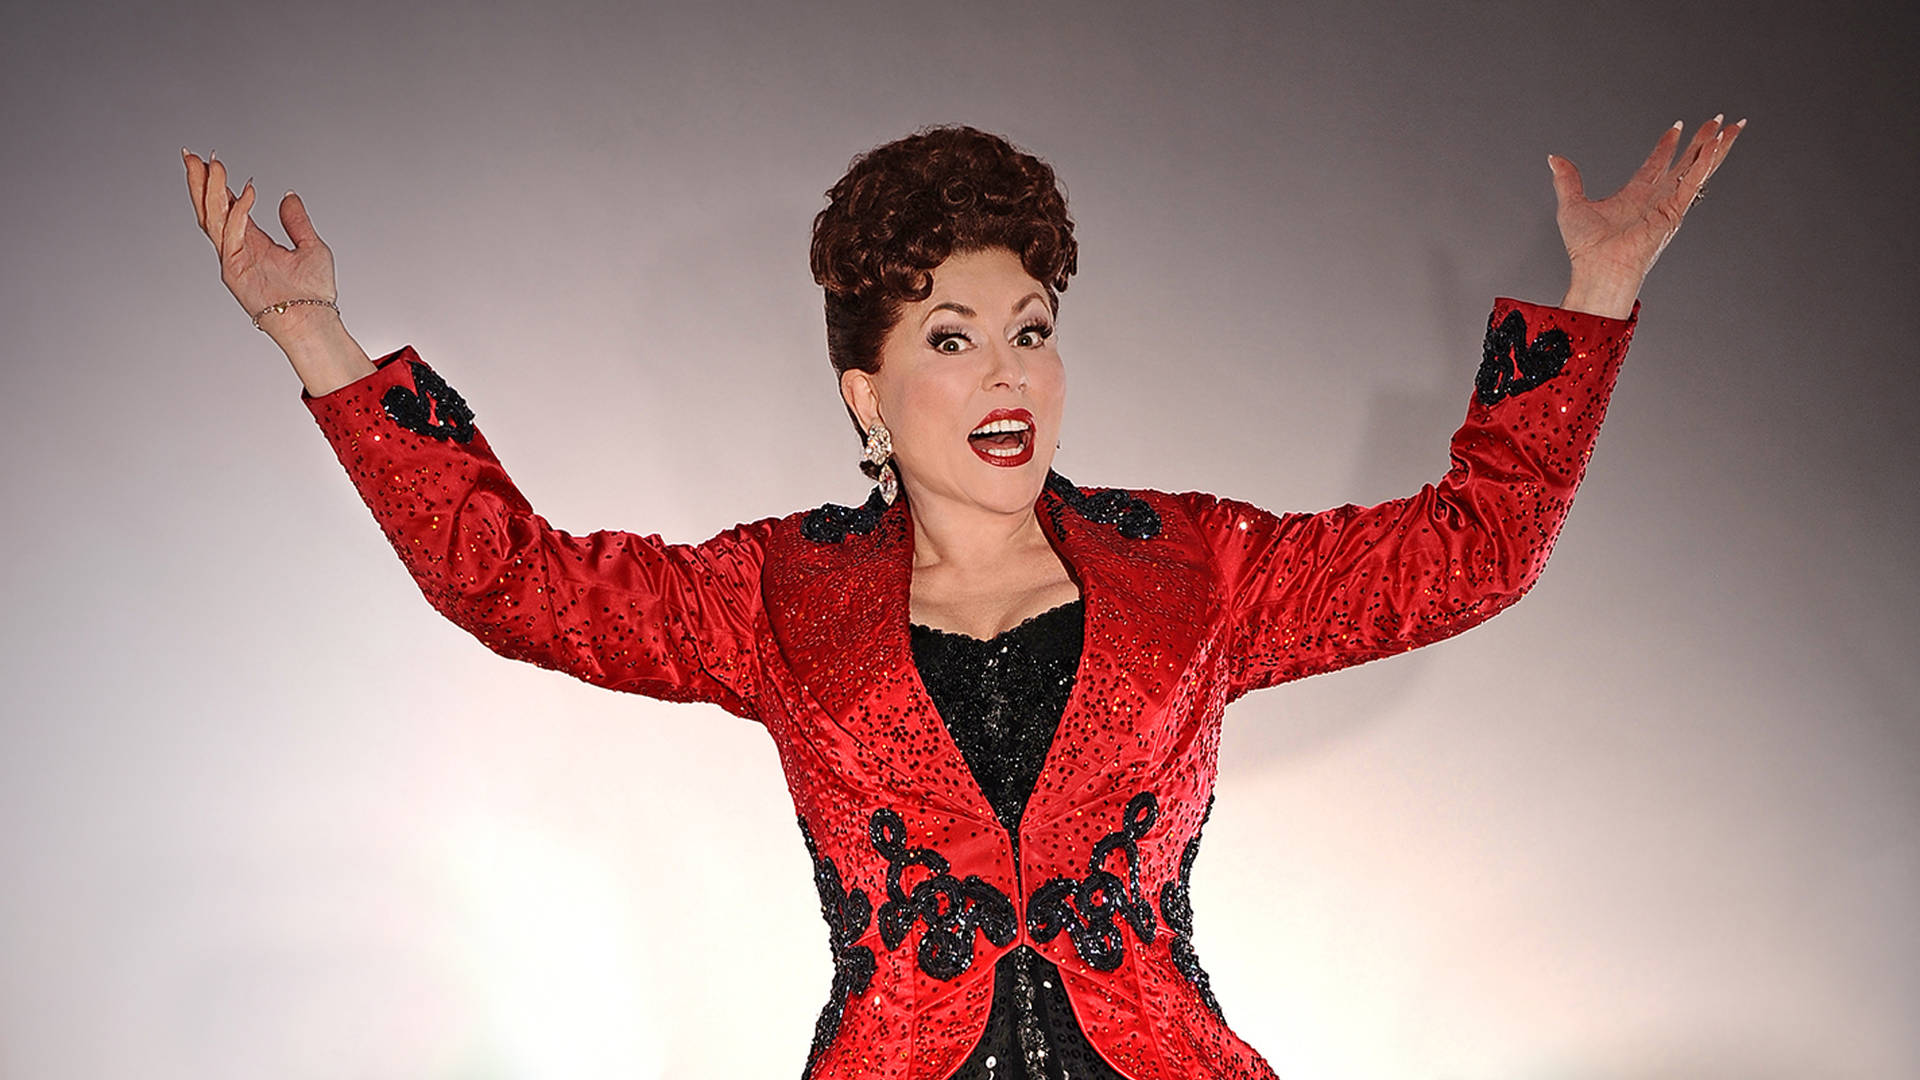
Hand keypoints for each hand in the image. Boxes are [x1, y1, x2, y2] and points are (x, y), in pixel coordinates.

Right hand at [181, 149, 339, 342]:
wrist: (314, 321)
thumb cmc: (314, 293)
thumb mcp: (311, 246)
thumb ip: (296, 221)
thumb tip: (289, 196)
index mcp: (254, 243)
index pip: (228, 208)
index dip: (218, 185)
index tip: (210, 161)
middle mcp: (240, 249)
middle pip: (211, 210)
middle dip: (200, 182)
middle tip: (193, 156)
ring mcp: (233, 260)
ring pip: (214, 218)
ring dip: (209, 190)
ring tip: (209, 165)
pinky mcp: (233, 271)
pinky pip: (232, 234)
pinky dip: (238, 212)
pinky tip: (245, 193)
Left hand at [1549, 115, 1744, 300]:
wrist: (1597, 269)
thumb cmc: (1586, 248)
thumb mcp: (1571, 204)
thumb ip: (1567, 180)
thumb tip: (1554, 159)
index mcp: (1634, 195)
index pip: (1656, 164)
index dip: (1667, 145)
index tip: (1677, 127)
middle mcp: (1655, 198)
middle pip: (1685, 162)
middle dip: (1702, 141)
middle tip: (1718, 120)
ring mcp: (1668, 204)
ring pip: (1698, 168)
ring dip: (1715, 147)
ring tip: (1733, 126)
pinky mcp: (1674, 210)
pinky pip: (1694, 181)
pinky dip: (1707, 162)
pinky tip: (1718, 144)